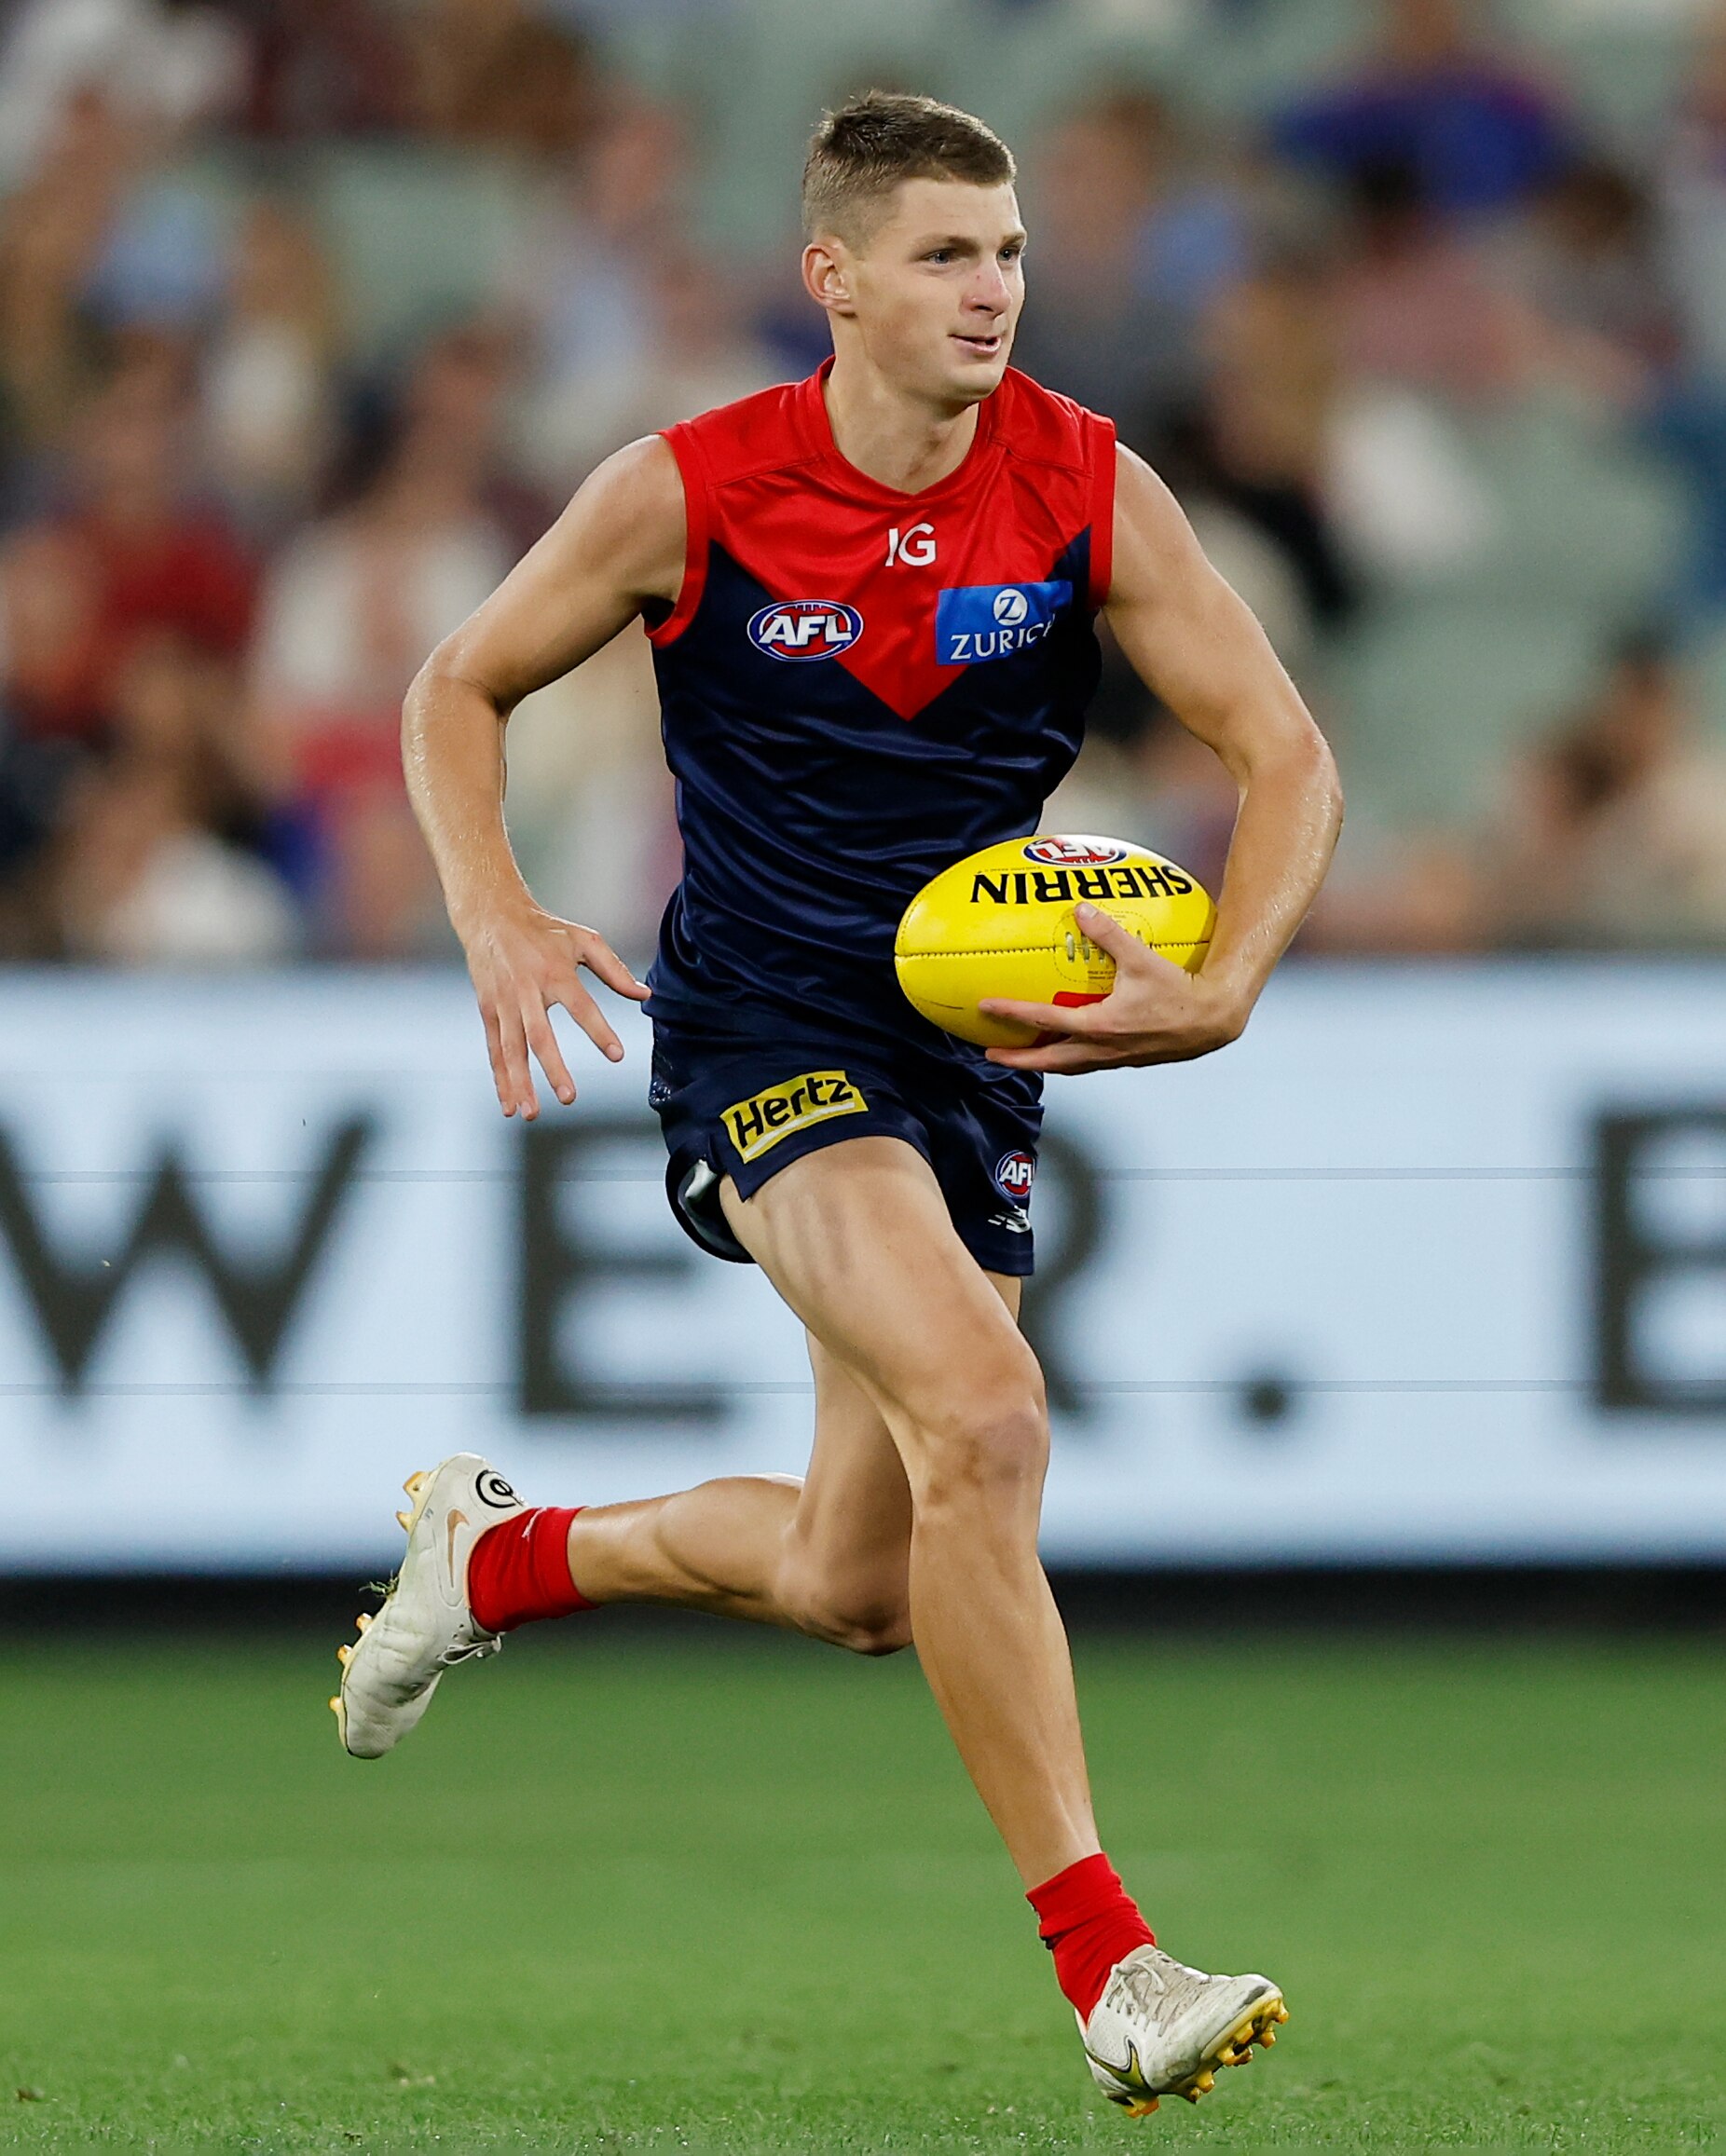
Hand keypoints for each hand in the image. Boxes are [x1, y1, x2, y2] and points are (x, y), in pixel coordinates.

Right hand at [462, 903, 650, 1118]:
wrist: (491, 915)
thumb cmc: (545, 930)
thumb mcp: (584, 940)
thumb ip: (615, 970)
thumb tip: (646, 995)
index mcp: (555, 972)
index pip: (581, 1006)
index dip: (599, 1030)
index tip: (617, 1055)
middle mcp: (527, 990)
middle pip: (540, 1035)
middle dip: (553, 1068)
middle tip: (569, 1097)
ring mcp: (504, 1003)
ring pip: (512, 1049)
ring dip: (520, 1083)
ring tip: (531, 1113)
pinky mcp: (488, 1010)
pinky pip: (495, 1050)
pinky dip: (501, 1079)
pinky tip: (510, 1105)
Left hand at [980, 903, 1247, 1073]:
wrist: (1213, 1020)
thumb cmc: (1181, 991)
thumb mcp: (1142, 958)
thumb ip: (1109, 934)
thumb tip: (1082, 910)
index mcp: (1100, 1026)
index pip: (1044, 1021)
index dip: (1012, 1014)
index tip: (986, 1008)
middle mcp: (1103, 1048)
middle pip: (1048, 1060)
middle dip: (1017, 1059)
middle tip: (991, 1054)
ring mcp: (1115, 1057)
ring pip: (1068, 1066)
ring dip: (1042, 1062)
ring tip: (1022, 1056)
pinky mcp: (1127, 1058)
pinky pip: (1087, 1062)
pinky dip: (1068, 1058)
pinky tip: (1066, 1046)